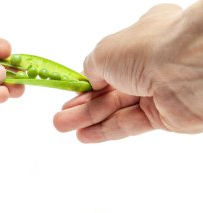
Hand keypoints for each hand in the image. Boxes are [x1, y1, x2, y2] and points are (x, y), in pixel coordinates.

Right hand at [54, 1, 202, 142]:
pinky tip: (84, 136)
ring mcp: (157, 92)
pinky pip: (128, 124)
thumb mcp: (104, 51)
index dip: (86, 82)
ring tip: (62, 127)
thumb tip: (90, 79)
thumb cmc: (146, 48)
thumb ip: (92, 67)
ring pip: (115, 109)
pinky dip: (106, 130)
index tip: (69, 93)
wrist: (189, 69)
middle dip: (82, 105)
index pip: (108, 65)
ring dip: (88, 119)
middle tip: (60, 118)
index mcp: (140, 39)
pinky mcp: (164, 117)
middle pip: (108, 90)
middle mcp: (149, 65)